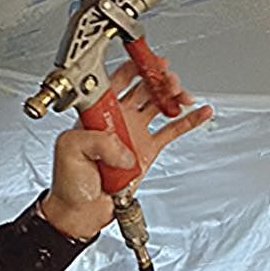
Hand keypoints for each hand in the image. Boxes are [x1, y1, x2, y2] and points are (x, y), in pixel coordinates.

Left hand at [39, 63, 212, 241]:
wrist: (81, 210)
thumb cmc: (69, 182)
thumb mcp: (69, 150)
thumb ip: (96, 140)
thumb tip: (123, 145)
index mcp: (98, 112)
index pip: (118, 80)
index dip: (134, 67)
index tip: (149, 60)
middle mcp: (119, 117)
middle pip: (144, 87)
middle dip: (159, 78)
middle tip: (169, 79)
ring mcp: (135, 132)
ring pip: (160, 104)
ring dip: (174, 95)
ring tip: (184, 95)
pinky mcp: (148, 150)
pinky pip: (172, 131)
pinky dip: (189, 121)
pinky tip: (201, 111)